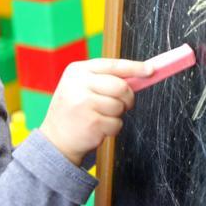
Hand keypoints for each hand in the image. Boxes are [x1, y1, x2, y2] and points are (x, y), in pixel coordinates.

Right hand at [39, 58, 153, 165]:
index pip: (113, 65)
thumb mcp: (81, 87)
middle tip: (122, 105)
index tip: (150, 70)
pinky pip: (117, 123)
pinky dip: (112, 128)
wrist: (55, 140)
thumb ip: (106, 80)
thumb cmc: (74, 112)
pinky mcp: (91, 122)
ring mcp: (83, 103)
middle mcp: (78, 84)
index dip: (135, 67)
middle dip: (127, 98)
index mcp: (77, 71)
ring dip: (117, 115)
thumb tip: (141, 74)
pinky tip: (97, 128)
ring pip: (120, 106)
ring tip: (100, 117)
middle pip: (121, 86)